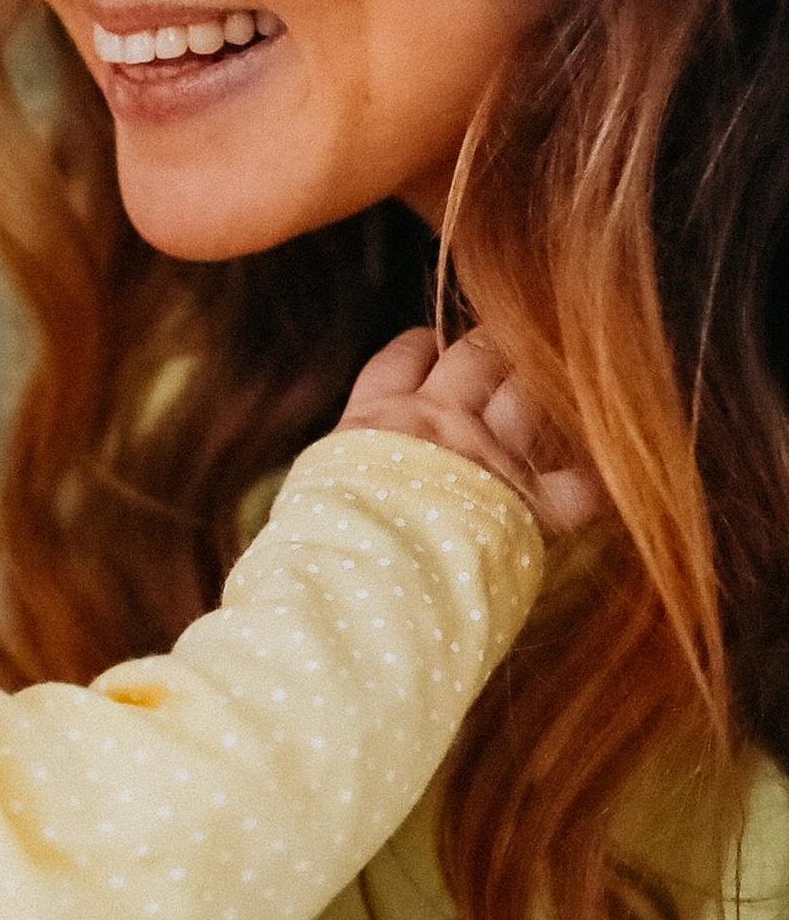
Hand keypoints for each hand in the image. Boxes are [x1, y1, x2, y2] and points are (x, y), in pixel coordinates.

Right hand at [338, 325, 597, 533]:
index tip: (433, 350)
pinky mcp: (527, 502)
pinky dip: (590, 484)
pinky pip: (577, 486)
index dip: (425, 346)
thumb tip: (347, 467)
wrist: (358, 572)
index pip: (408, 354)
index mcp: (382, 415)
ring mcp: (490, 455)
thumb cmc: (322, 536)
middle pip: (479, 356)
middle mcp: (442, 421)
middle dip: (493, 350)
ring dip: (538, 390)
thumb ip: (347, 457)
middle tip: (505, 359)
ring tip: (550, 391)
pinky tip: (601, 478)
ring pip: (528, 393)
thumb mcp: (318, 481)